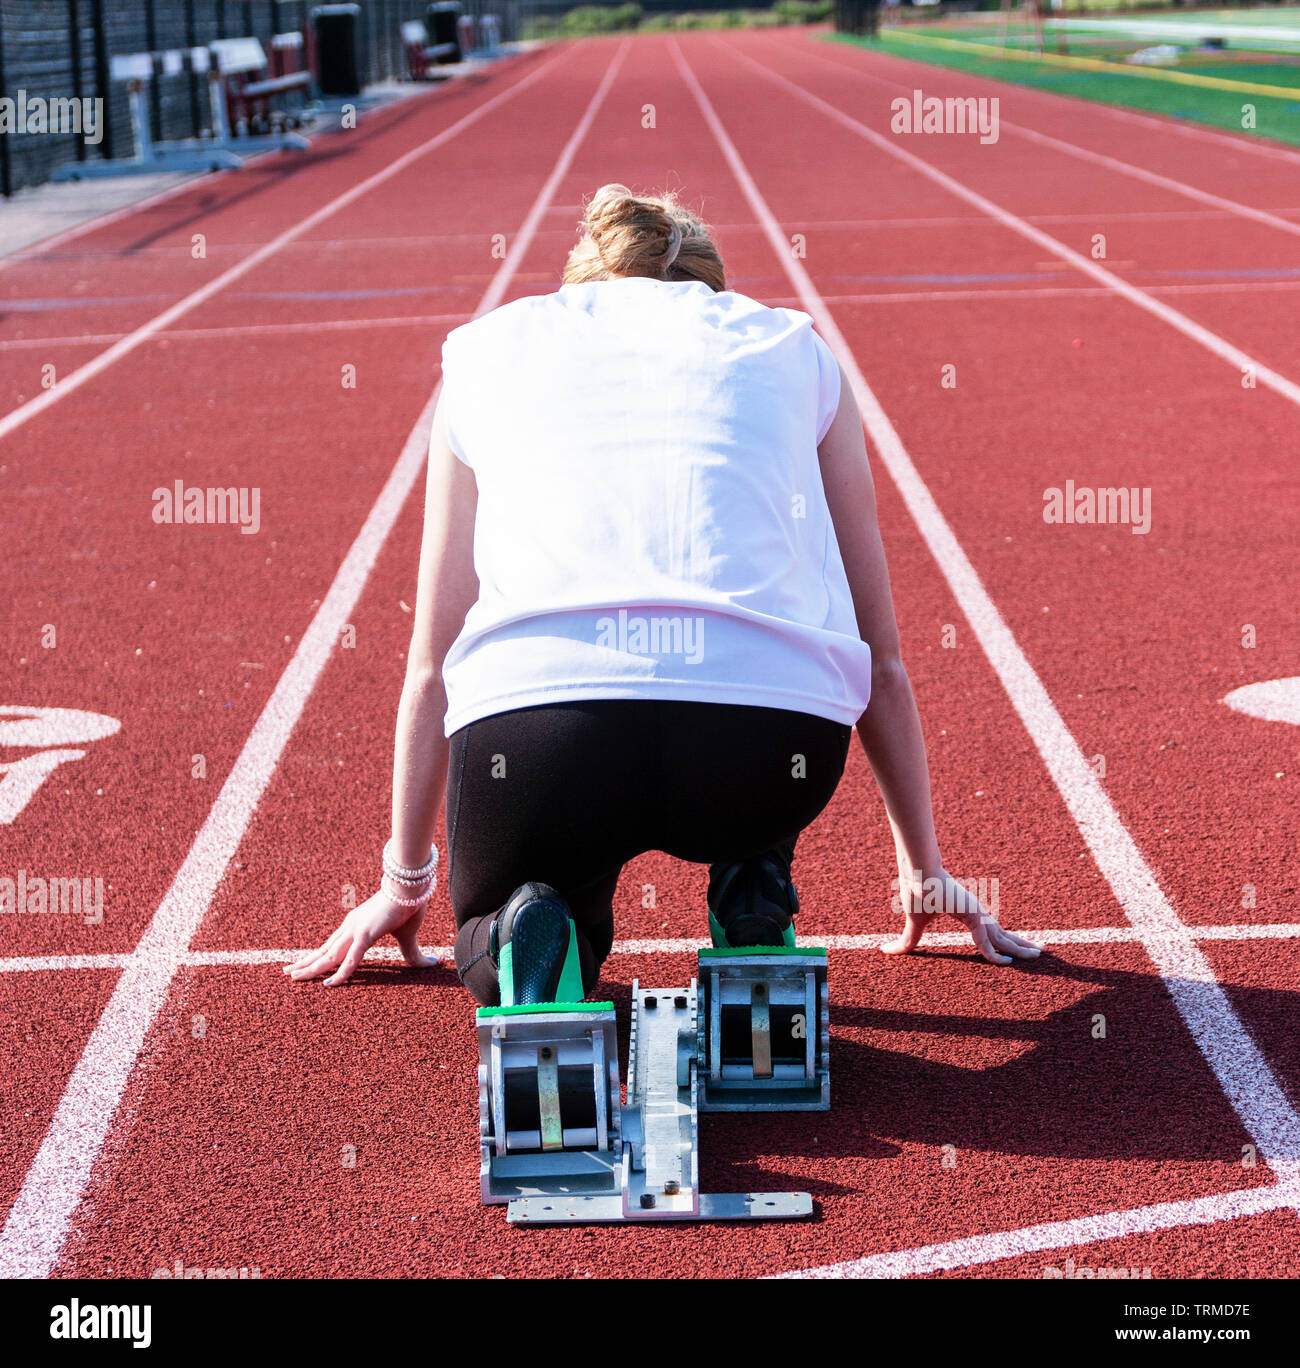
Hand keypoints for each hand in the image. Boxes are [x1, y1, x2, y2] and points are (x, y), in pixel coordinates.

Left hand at [284, 889, 439, 986]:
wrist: (413, 886)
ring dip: (310, 967)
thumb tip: (431, 964)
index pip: (332, 945)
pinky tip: (329, 984)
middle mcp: (350, 927)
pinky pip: (351, 958)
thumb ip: (413, 953)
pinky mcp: (366, 933)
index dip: (317, 956)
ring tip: (292, 977)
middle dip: (305, 962)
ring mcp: (356, 930)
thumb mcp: (408, 936)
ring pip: (328, 955)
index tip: (304, 963)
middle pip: (323, 950)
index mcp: (357, 925)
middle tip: (288, 972)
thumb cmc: (411, 904)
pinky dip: (340, 973)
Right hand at [883, 866, 1040, 965]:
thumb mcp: (914, 923)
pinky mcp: (974, 915)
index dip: (998, 945)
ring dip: (1022, 948)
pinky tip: (1008, 963)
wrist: (918, 872)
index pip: (988, 934)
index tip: (1008, 955)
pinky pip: (988, 941)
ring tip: (1041, 954)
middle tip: (1038, 952)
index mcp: (966, 914)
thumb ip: (906, 942)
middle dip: (1020, 945)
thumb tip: (884, 951)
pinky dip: (998, 954)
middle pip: (1003, 935)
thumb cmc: (916, 891)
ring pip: (1004, 938)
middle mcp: (977, 914)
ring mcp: (978, 914)